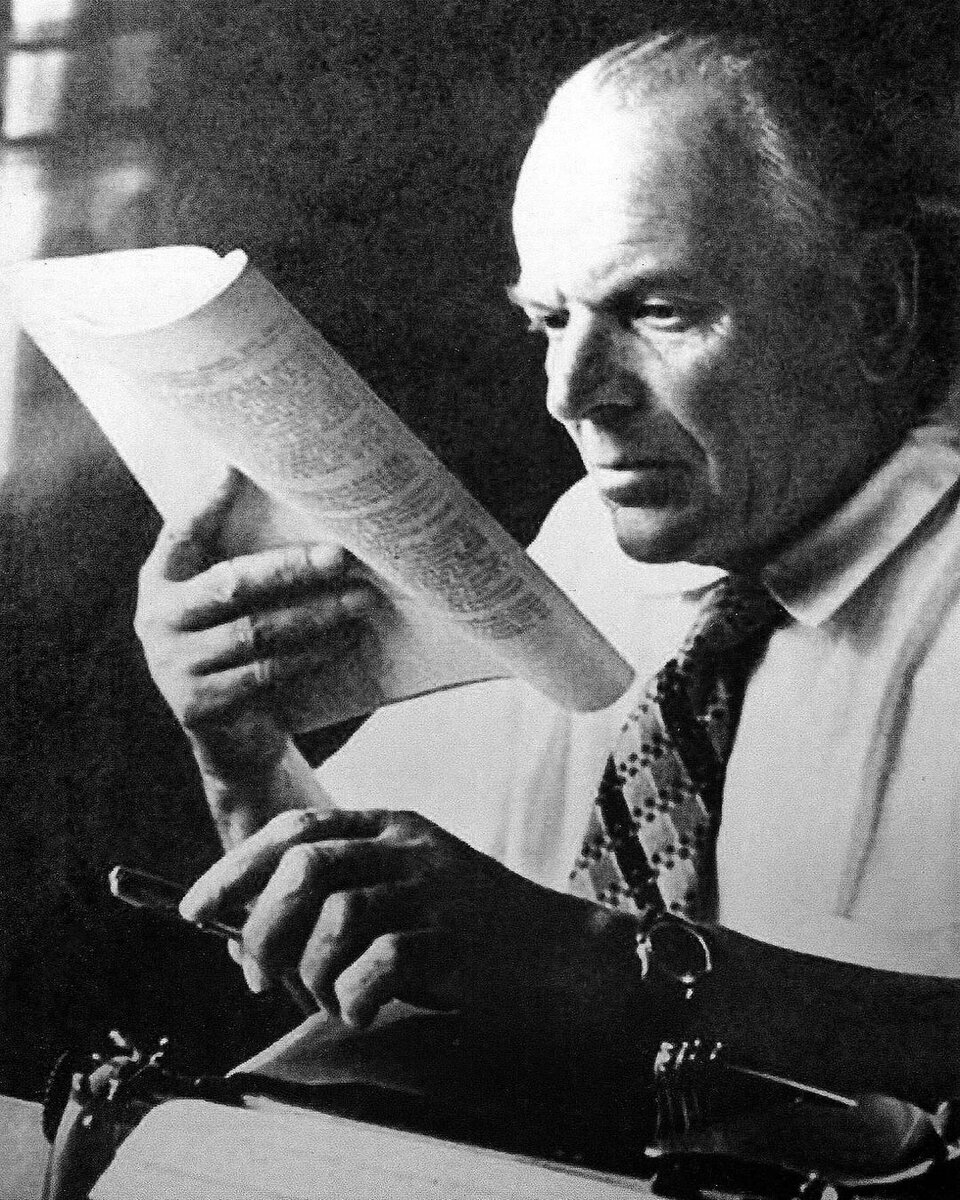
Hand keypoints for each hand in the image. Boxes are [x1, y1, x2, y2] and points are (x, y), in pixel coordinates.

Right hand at [135, 471, 381, 775]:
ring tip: (360, 601)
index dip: (207, 504)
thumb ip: (250, 570)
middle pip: (232, 584)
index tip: (236, 468)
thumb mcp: (233, 609)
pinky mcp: (202, 706)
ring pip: (257, 632)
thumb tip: (313, 512)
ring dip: (316, 614)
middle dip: (291, 567)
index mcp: (161, 584)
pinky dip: (312, 653)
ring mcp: (175, 667)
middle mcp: (158, 622)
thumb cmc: (242, 654)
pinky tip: (345, 640)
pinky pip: (267, 672)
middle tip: (341, 556)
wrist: (236, 740)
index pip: (181, 534)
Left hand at [179, 807, 638, 1036]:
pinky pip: (376, 967)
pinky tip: (365, 1012)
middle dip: (262, 927)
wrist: (568, 961)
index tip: (196, 912)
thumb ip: (337, 904)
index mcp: (393, 828)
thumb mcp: (407, 897)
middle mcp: (410, 848)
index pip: (296, 828)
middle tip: (258, 977)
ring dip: (312, 973)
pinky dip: (354, 999)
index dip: (236, 868)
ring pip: (335, 918)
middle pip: (304, 866)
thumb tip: (245, 941)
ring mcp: (435, 890)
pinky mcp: (456, 939)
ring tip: (330, 1000)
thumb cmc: (477, 935)